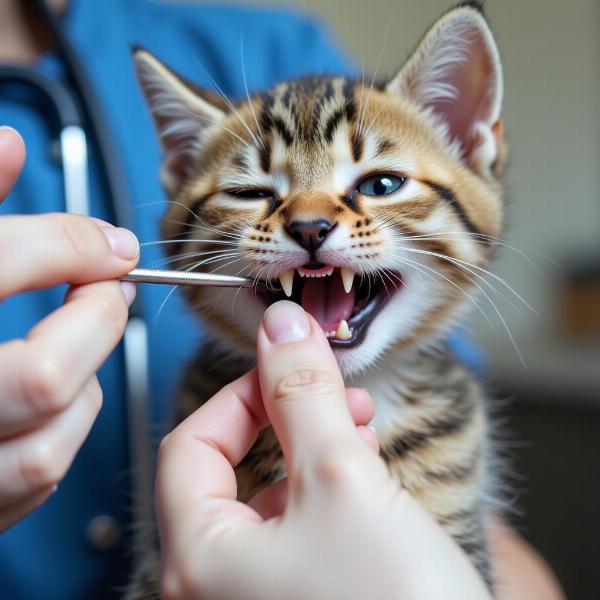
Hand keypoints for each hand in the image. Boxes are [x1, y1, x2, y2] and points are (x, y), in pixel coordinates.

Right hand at [0, 127, 138, 529]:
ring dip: (89, 379)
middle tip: (108, 286)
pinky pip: (35, 481)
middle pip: (42, 375)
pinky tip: (60, 389)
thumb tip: (10, 147)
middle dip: (98, 320)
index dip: (70, 244)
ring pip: (48, 445)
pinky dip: (67, 426)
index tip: (106, 240)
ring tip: (84, 336)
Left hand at [156, 301, 490, 599]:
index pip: (191, 444)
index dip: (241, 396)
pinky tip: (367, 475)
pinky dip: (331, 488)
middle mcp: (218, 585)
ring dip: (315, 448)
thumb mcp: (341, 479)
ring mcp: (261, 597)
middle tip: (331, 393)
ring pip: (273, 494)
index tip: (286, 369)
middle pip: (232, 466)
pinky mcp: (306, 598)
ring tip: (359, 428)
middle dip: (287, 418)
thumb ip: (304, 395)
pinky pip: (302, 526)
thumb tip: (283, 328)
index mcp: (200, 560)